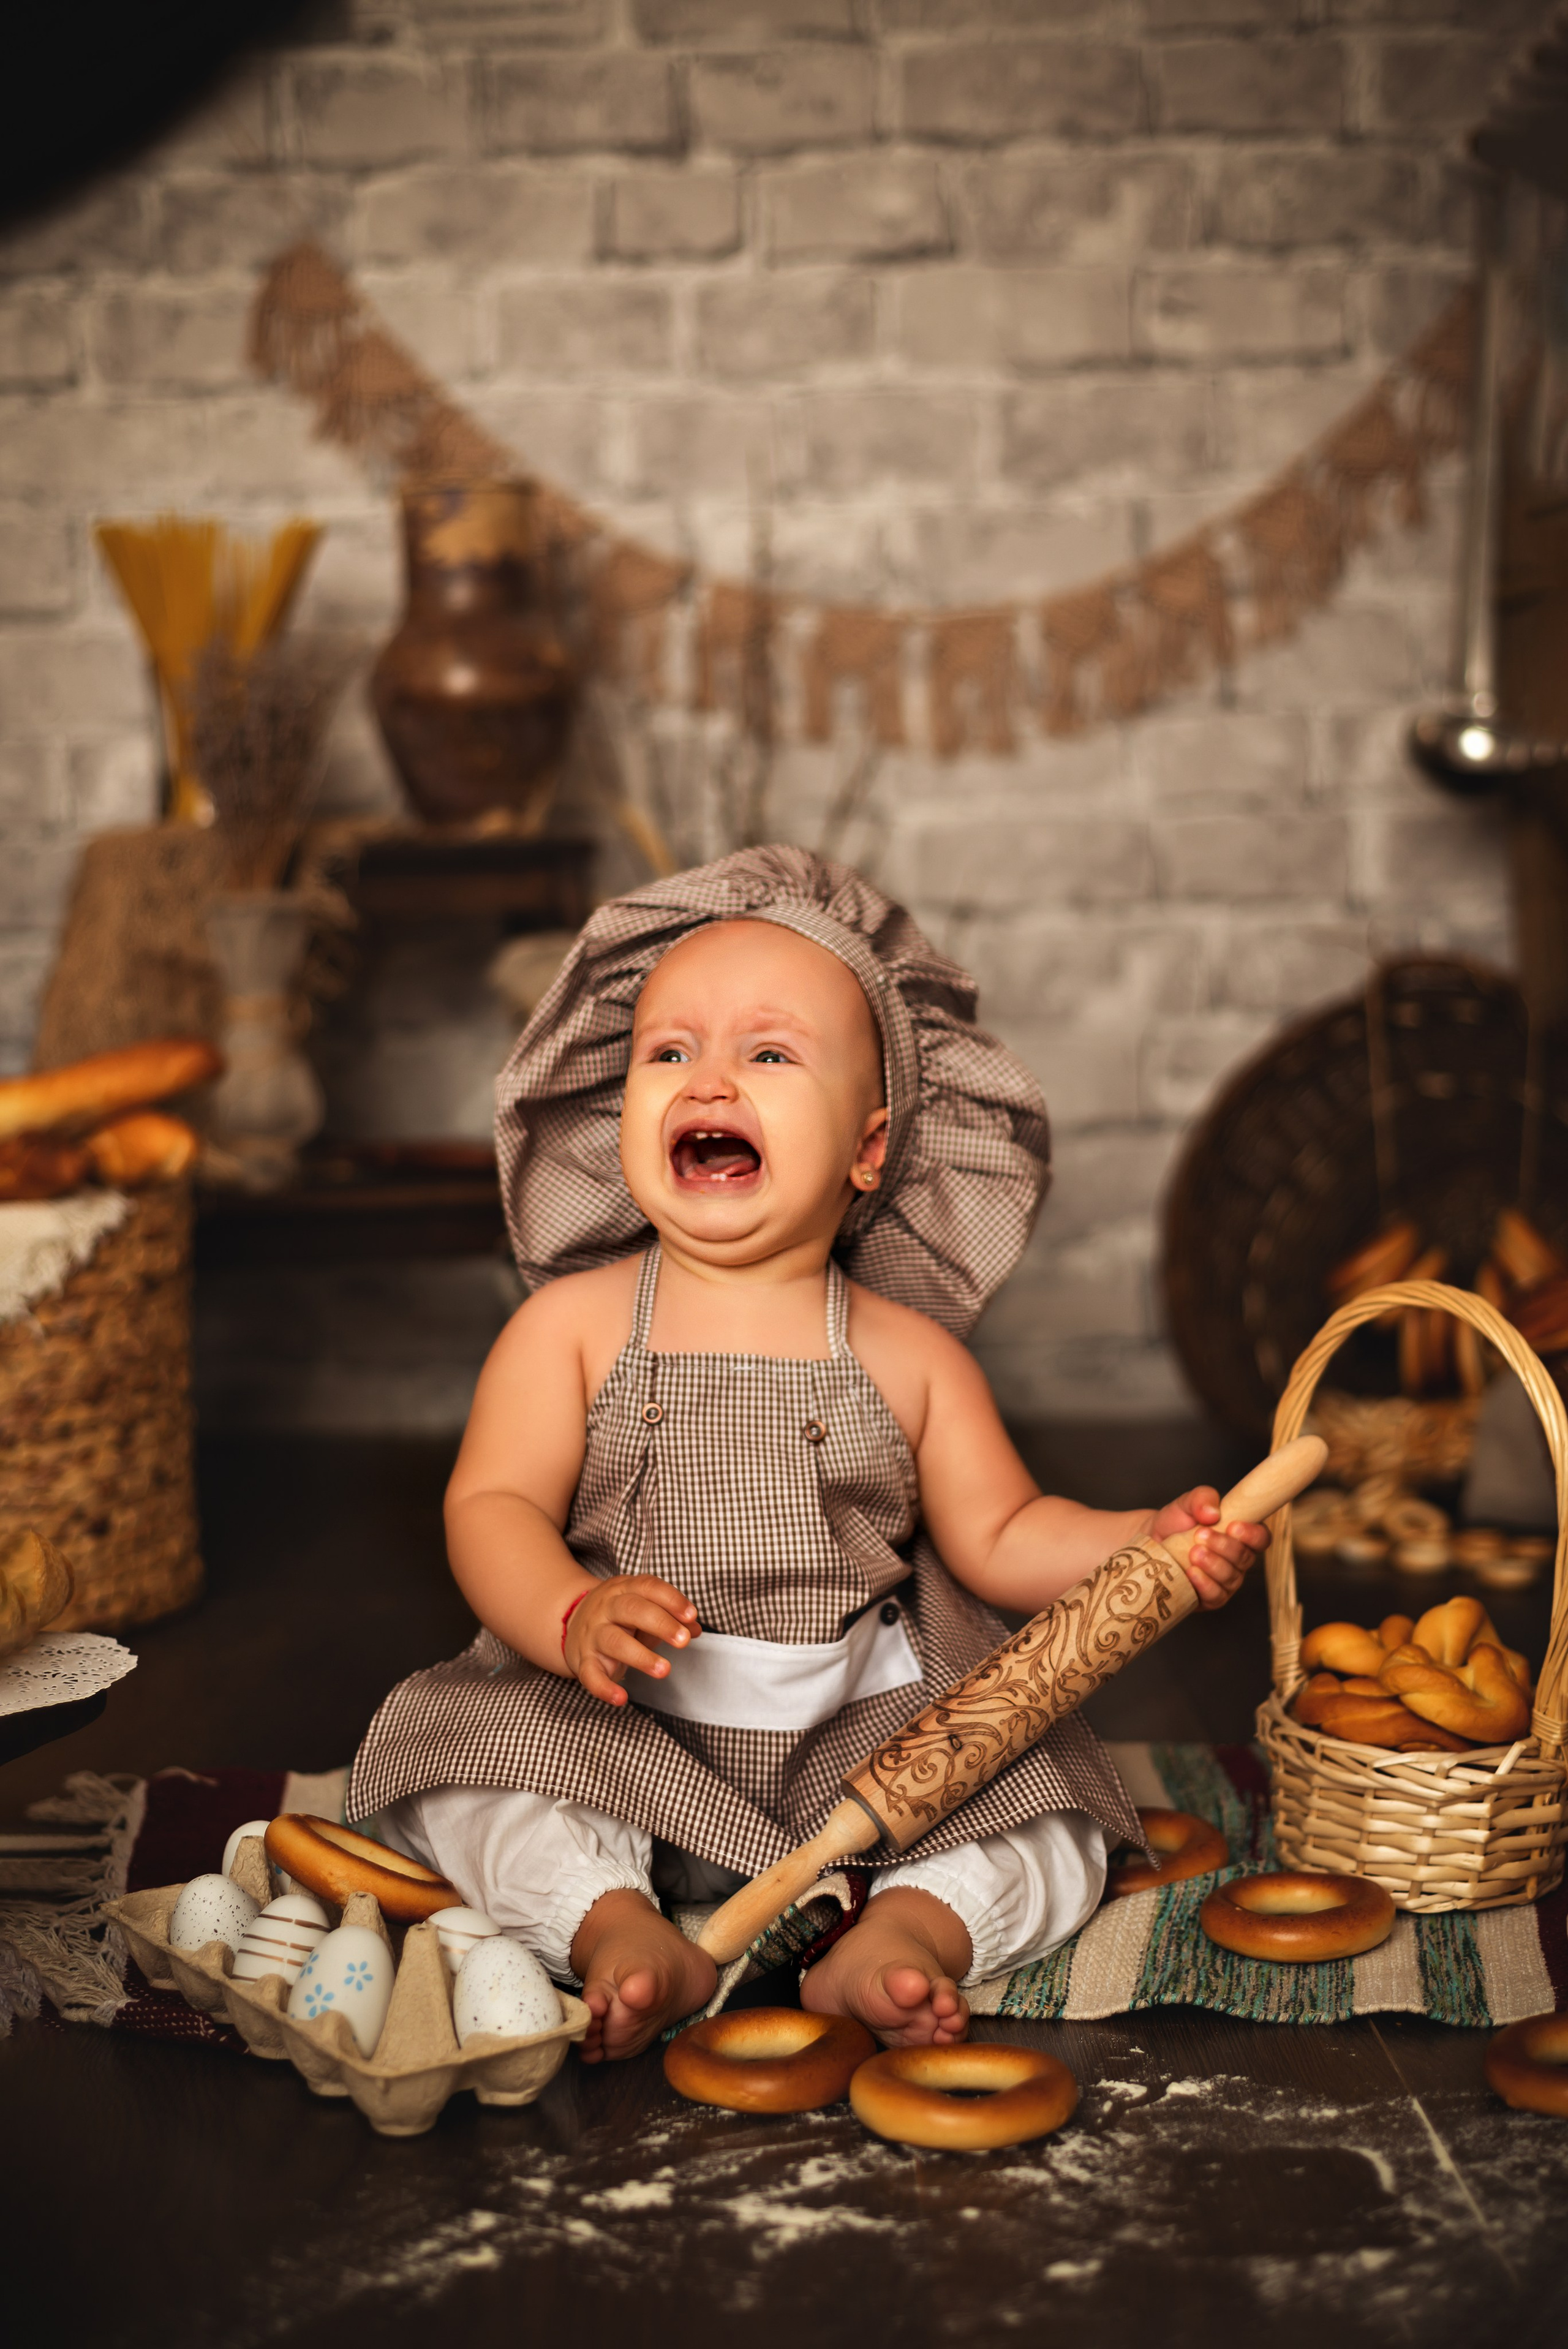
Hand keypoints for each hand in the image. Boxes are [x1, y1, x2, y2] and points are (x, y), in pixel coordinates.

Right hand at [563, 1574, 699, 1705]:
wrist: (570, 1622)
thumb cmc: (619, 1617)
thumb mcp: (644, 1610)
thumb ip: (670, 1618)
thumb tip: (695, 1629)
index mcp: (624, 1589)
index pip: (648, 1587)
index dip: (671, 1599)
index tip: (692, 1616)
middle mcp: (606, 1608)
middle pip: (632, 1609)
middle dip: (660, 1624)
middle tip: (683, 1641)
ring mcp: (593, 1634)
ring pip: (614, 1641)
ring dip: (641, 1656)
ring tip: (665, 1670)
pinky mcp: (583, 1660)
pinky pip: (590, 1674)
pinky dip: (604, 1688)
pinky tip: (621, 1698)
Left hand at [1149, 1488, 1268, 1610]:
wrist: (1151, 1542)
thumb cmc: (1176, 1522)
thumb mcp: (1186, 1503)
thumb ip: (1202, 1498)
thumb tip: (1213, 1512)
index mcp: (1240, 1536)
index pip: (1261, 1538)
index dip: (1252, 1535)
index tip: (1233, 1526)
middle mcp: (1237, 1561)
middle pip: (1245, 1558)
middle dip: (1224, 1546)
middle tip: (1200, 1535)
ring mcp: (1225, 1581)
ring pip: (1230, 1578)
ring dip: (1213, 1564)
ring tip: (1193, 1552)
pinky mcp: (1209, 1597)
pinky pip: (1215, 1596)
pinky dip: (1205, 1584)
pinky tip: (1192, 1573)